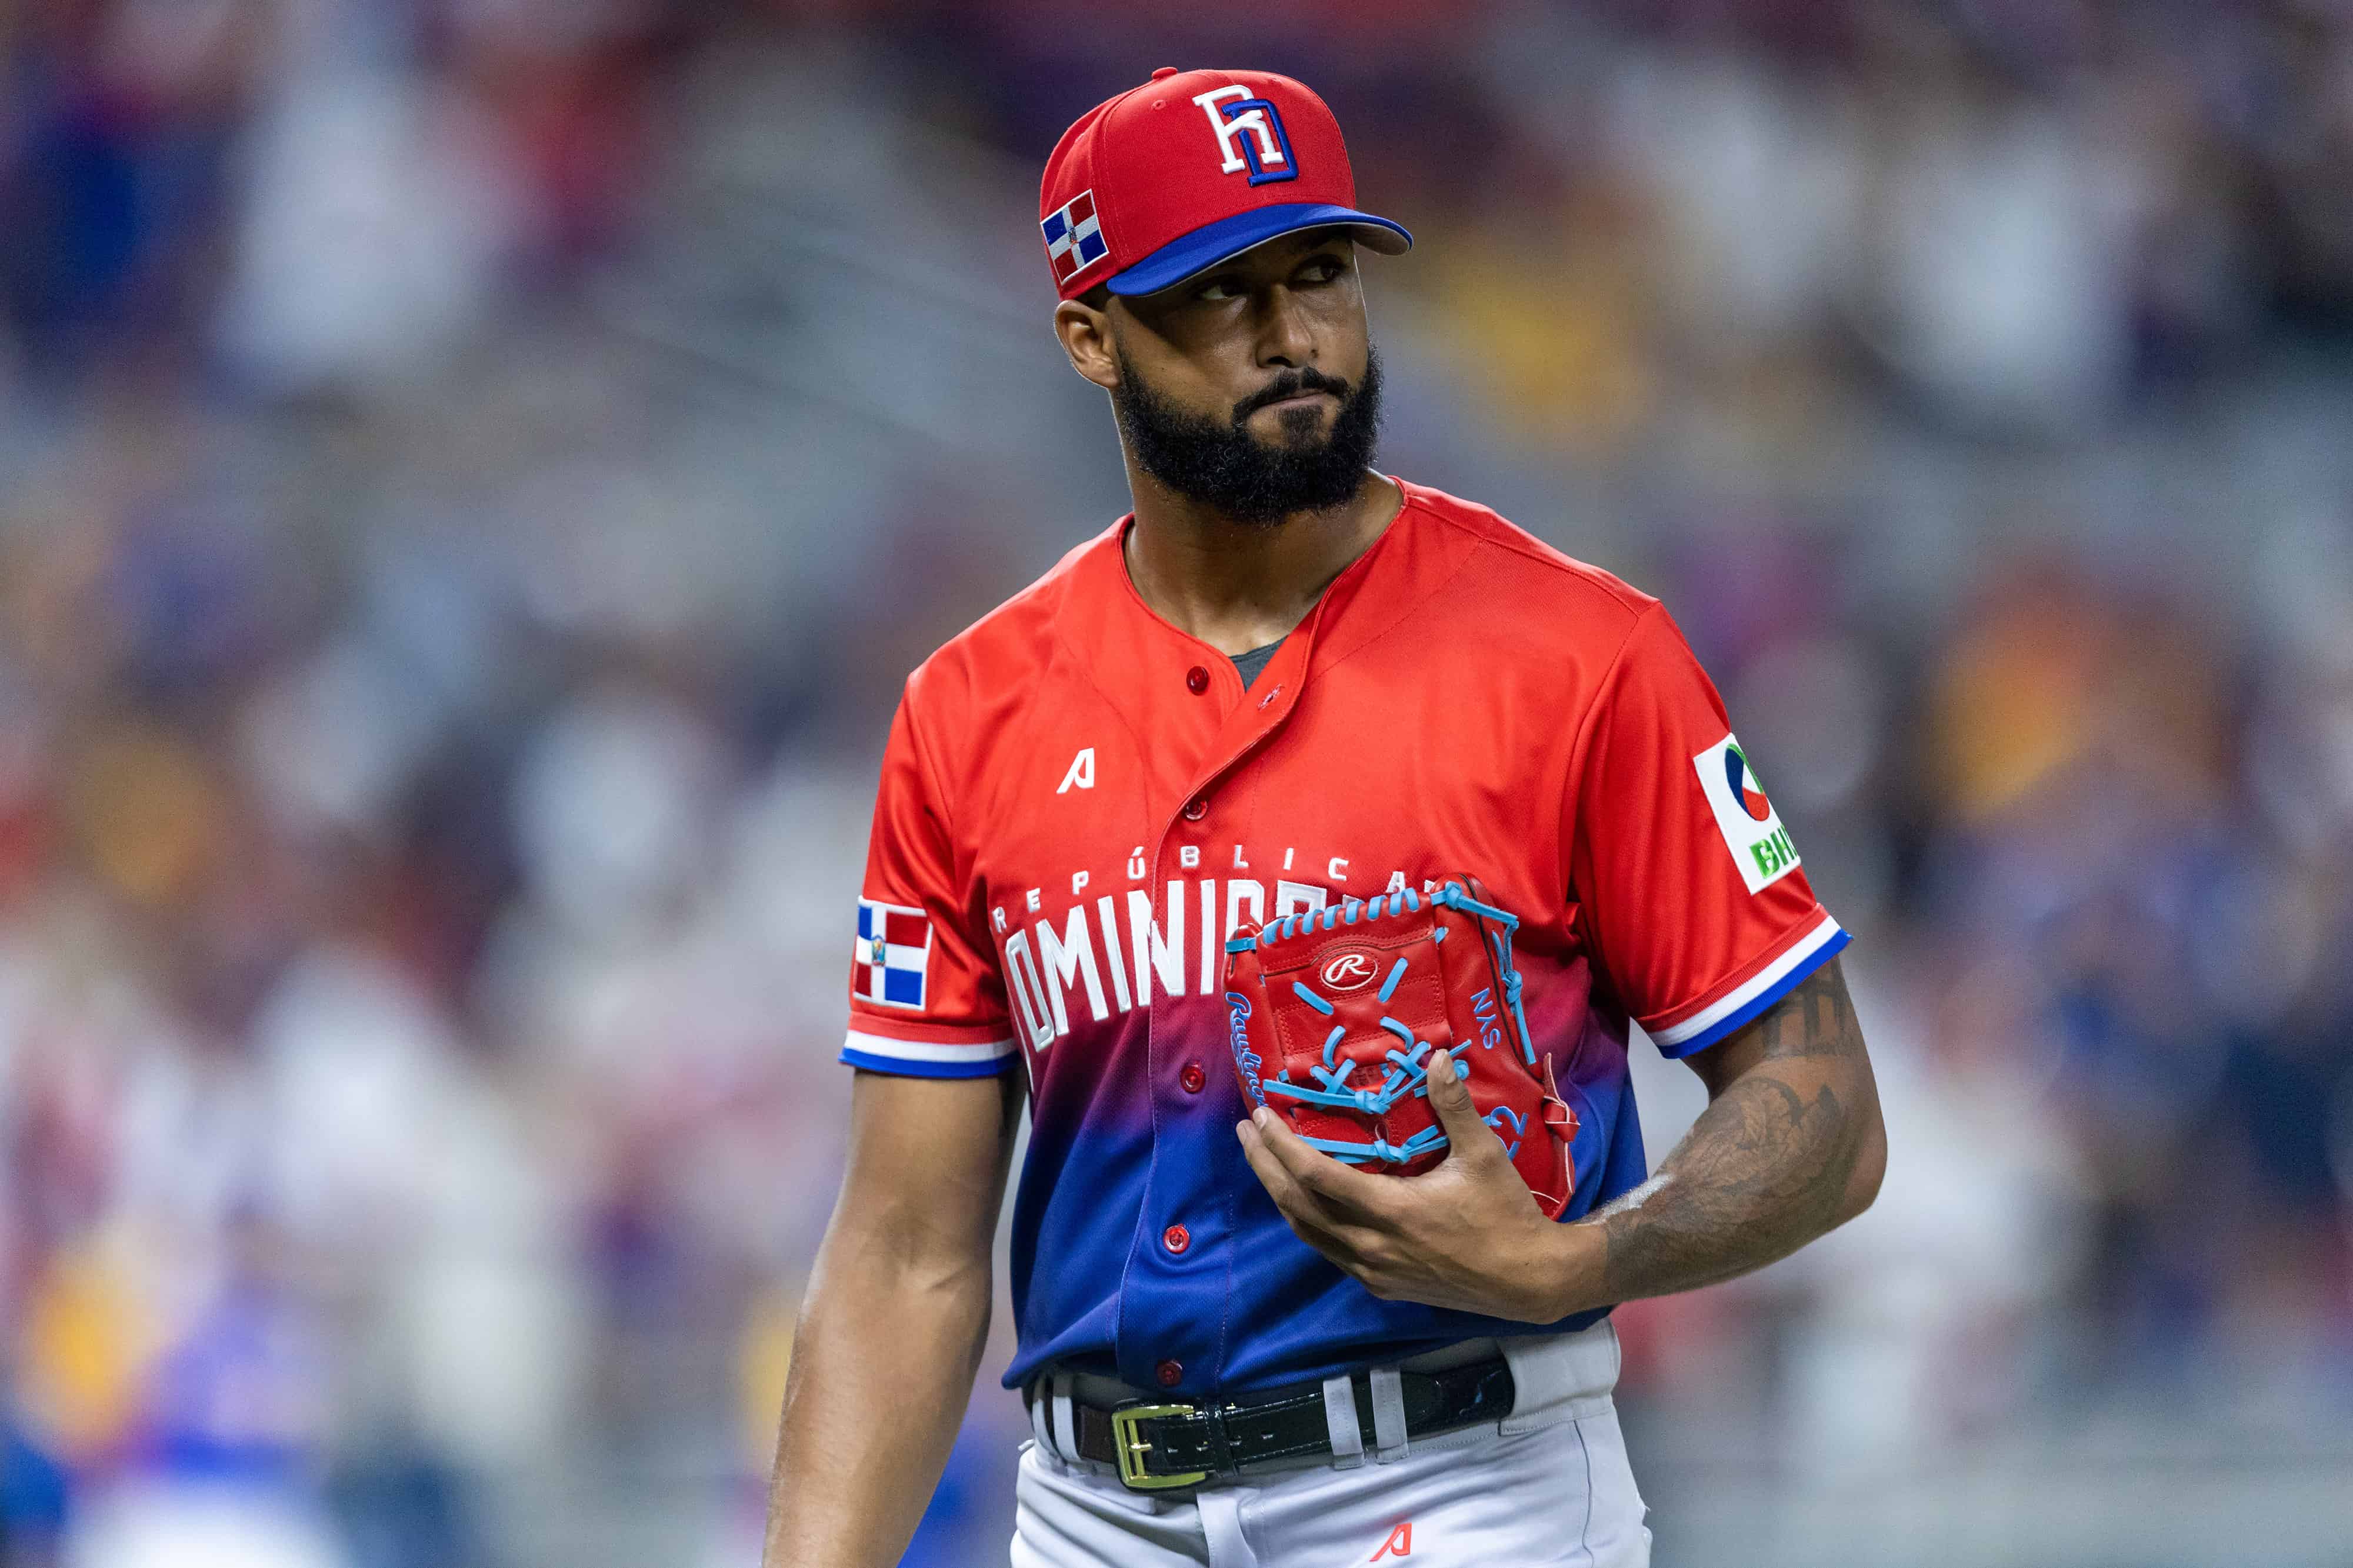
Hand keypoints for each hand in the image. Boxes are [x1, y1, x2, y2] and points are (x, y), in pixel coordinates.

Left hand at [1234, 1047, 1599, 1322]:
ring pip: (1308, 1233)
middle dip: (1265, 1167)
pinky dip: (1309, 1222)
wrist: (1528, 1281)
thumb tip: (1437, 1056)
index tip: (1260, 1118)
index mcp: (1391, 1212)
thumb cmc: (1506, 1214)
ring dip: (1281, 1195)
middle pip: (1297, 1206)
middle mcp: (1372, 1246)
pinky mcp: (1381, 1285)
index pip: (1317, 1177)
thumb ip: (1454, 1106)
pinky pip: (1330, 1251)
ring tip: (1264, 1162)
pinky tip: (1305, 1201)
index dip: (1282, 1147)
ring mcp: (1373, 1271)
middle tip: (1246, 1133)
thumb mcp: (1484, 1154)